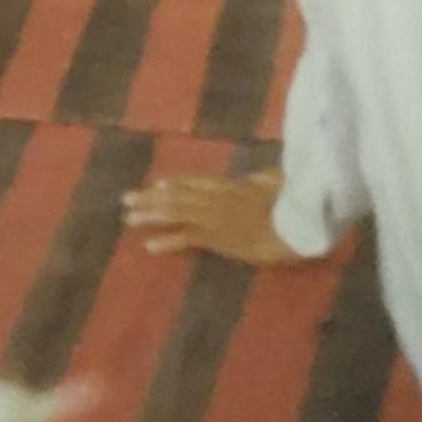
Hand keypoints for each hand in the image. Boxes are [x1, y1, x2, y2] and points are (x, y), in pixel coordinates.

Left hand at [121, 171, 311, 265]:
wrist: (295, 223)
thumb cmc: (292, 203)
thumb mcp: (276, 184)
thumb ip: (266, 179)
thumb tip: (265, 175)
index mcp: (229, 184)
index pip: (194, 182)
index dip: (175, 184)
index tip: (157, 185)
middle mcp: (214, 197)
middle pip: (176, 195)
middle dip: (150, 198)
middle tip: (126, 199)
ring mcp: (213, 217)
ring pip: (174, 212)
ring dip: (150, 215)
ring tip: (129, 218)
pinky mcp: (216, 237)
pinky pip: (186, 238)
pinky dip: (167, 241)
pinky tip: (150, 246)